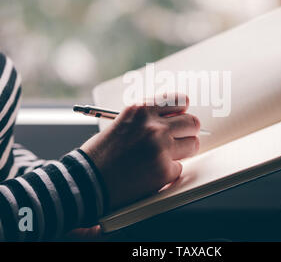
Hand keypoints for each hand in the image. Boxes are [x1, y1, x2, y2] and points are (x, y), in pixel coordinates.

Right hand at [80, 93, 199, 212]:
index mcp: (142, 110)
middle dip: (186, 132)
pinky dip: (169, 171)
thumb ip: (148, 118)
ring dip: (182, 151)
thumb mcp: (123, 122)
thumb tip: (174, 119)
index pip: (179, 100)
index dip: (181, 111)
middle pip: (192, 122)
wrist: (88, 180)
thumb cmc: (102, 154)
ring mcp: (161, 148)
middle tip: (176, 140)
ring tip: (164, 157)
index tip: (180, 117)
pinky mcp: (164, 171)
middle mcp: (154, 126)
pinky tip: (151, 172)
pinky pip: (180, 167)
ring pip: (193, 145)